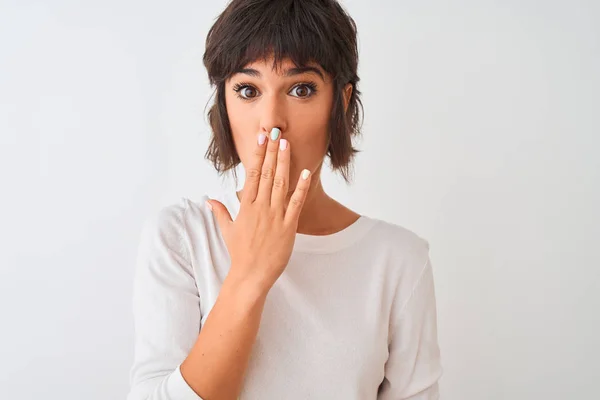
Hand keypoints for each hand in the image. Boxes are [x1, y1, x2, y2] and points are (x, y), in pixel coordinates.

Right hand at [206, 127, 311, 290]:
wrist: (251, 275)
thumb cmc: (240, 254)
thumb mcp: (227, 231)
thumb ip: (221, 212)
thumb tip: (209, 200)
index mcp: (246, 207)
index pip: (252, 174)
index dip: (257, 155)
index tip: (261, 140)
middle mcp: (260, 208)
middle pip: (266, 174)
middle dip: (272, 152)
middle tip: (276, 133)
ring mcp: (275, 216)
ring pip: (280, 184)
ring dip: (284, 163)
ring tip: (287, 145)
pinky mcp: (288, 226)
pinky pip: (296, 203)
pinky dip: (301, 187)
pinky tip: (305, 172)